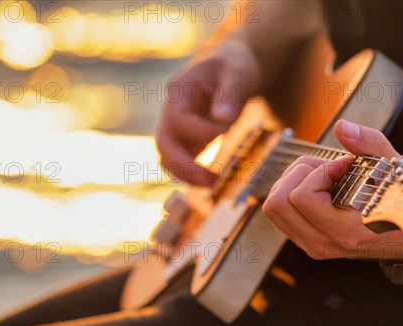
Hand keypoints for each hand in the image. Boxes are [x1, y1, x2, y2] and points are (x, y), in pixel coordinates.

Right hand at [156, 38, 260, 185]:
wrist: (231, 68)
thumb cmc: (235, 66)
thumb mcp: (238, 73)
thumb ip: (230, 93)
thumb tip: (223, 118)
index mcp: (179, 92)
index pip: (179, 120)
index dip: (201, 130)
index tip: (228, 129)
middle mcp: (171, 112)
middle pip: (164, 145)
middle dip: (185, 166)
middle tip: (213, 180)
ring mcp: (176, 128)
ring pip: (168, 158)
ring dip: (187, 175)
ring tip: (214, 183)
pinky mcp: (186, 140)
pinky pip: (179, 162)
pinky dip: (192, 174)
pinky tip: (212, 180)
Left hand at [262, 119, 402, 260]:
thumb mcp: (398, 169)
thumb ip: (370, 145)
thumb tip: (342, 128)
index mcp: (346, 232)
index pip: (302, 197)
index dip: (321, 170)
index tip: (347, 164)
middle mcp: (325, 244)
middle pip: (278, 201)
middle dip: (301, 174)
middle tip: (330, 168)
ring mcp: (314, 246)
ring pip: (273, 208)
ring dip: (293, 183)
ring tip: (324, 177)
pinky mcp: (308, 242)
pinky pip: (279, 214)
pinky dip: (292, 193)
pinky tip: (319, 187)